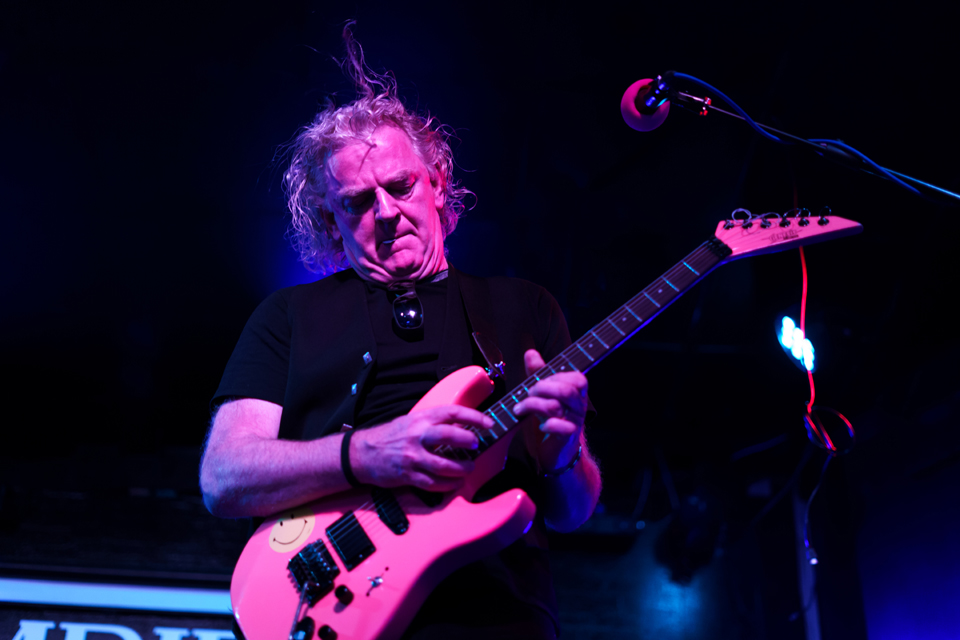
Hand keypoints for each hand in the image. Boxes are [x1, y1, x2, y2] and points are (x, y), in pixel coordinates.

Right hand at [351, 405, 494, 491]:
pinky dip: (448, 485)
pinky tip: (455, 483)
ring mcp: (412, 457)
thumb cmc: (388, 436)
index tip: (488, 422)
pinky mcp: (408, 475)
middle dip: (467, 441)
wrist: (361, 453)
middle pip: (449, 436)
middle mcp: (417, 436)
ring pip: (444, 465)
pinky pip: (434, 483)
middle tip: (476, 445)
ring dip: (462, 469)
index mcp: (419, 419)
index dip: (473, 417)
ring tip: (468, 468)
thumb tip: (461, 425)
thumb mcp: (410, 421)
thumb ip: (432, 422)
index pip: (452, 412)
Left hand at [513, 349, 587, 472]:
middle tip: (527, 393)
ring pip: (555, 406)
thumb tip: (531, 352)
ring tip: (520, 408)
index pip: (577, 378)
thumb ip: (539, 373)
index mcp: (577, 393)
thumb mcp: (544, 394)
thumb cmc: (552, 418)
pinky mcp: (568, 437)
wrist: (559, 451)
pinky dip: (546, 424)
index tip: (539, 380)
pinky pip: (559, 426)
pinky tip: (541, 426)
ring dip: (533, 405)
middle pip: (565, 390)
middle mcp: (579, 406)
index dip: (556, 376)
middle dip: (541, 388)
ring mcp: (575, 421)